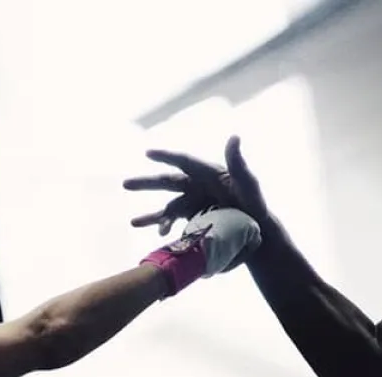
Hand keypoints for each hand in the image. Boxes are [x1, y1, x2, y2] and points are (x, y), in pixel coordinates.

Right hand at [123, 136, 268, 235]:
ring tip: (133, 222)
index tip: (148, 153)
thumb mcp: (248, 184)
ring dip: (150, 215)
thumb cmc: (254, 202)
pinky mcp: (192, 218)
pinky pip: (175, 223)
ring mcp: (192, 203)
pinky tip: (159, 234)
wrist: (256, 228)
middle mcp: (195, 186)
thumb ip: (238, 163)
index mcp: (207, 173)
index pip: (183, 161)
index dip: (165, 156)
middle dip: (146, 184)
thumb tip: (234, 137)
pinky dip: (165, 228)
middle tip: (125, 184)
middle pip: (166, 182)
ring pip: (166, 208)